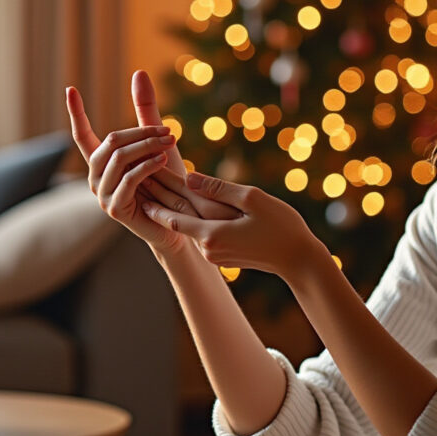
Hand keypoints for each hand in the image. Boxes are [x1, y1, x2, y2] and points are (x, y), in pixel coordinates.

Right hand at [65, 72, 237, 255]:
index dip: (75, 113)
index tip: (70, 90)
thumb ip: (145, 112)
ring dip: (147, 146)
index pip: (82, 135)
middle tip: (169, 130)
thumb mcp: (156, 144)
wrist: (179, 223)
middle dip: (140, 132)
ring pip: (119, 158)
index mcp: (101, 163)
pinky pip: (128, 179)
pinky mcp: (114, 208)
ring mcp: (102, 194)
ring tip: (170, 141)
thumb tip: (138, 72)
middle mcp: (96, 177)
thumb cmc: (167, 183)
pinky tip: (161, 159)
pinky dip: (146, 166)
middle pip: (110, 142)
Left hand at [140, 171, 328, 282]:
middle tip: (137, 177)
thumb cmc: (282, 225)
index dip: (155, 195)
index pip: (173, 214)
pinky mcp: (222, 255)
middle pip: (175, 219)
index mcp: (213, 234)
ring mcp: (214, 254)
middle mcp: (208, 247)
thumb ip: (218, 189)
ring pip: (187, 225)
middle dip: (156, 197)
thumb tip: (189, 176)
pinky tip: (179, 202)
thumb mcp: (252, 199)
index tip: (140, 176)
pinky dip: (188, 216)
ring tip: (151, 185)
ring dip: (170, 206)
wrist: (299, 259)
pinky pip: (199, 231)